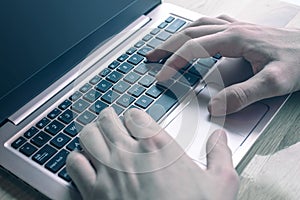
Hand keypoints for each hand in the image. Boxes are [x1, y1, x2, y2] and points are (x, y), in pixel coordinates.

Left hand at [66, 108, 238, 199]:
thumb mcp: (220, 183)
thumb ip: (220, 154)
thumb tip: (219, 136)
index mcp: (158, 146)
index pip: (135, 114)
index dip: (134, 117)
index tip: (135, 123)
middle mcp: (129, 153)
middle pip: (107, 119)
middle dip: (109, 119)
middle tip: (111, 122)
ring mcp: (109, 171)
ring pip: (88, 135)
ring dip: (91, 134)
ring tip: (97, 137)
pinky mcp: (94, 192)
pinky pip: (74, 163)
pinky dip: (77, 159)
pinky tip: (85, 163)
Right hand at [146, 15, 299, 115]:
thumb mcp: (275, 82)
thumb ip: (244, 94)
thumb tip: (216, 106)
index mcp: (235, 39)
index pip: (193, 48)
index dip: (173, 62)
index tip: (160, 75)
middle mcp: (233, 29)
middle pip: (190, 33)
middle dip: (167, 45)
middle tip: (151, 56)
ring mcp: (238, 28)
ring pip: (199, 25)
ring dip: (178, 35)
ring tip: (165, 45)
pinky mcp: (243, 31)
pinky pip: (213, 24)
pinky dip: (197, 29)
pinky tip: (196, 34)